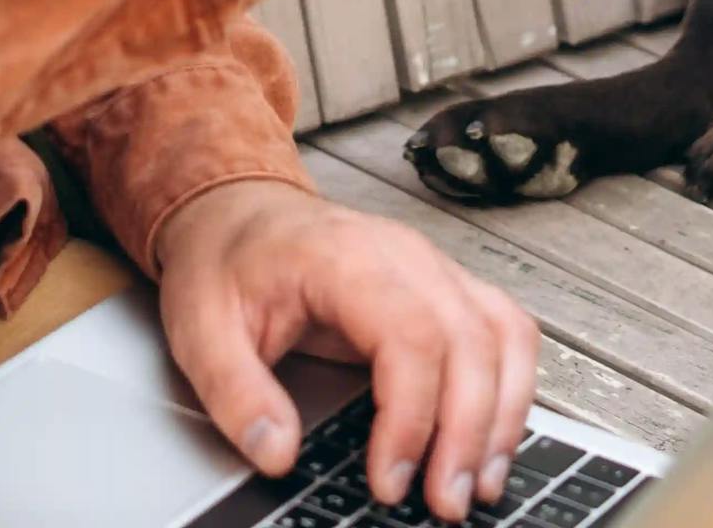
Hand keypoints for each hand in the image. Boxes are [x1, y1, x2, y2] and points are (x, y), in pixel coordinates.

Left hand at [153, 180, 541, 521]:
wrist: (239, 213)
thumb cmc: (227, 262)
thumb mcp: (201, 329)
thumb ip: (237, 394)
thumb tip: (277, 454)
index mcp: (343, 258)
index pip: (408, 334)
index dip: (411, 415)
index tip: (390, 479)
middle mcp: (404, 257)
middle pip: (469, 339)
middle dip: (467, 431)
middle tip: (446, 503)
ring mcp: (433, 268)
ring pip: (502, 334)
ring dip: (503, 414)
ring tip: (480, 484)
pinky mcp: (446, 288)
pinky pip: (504, 331)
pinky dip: (512, 387)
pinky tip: (493, 437)